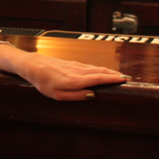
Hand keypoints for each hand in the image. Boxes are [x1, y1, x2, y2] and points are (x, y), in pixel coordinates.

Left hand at [13, 52, 129, 100]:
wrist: (32, 65)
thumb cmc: (43, 82)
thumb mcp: (57, 95)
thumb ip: (76, 96)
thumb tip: (93, 95)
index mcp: (75, 81)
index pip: (98, 78)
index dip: (112, 79)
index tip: (124, 79)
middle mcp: (77, 71)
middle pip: (100, 72)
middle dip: (114, 74)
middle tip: (126, 78)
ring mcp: (74, 66)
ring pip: (95, 68)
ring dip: (107, 71)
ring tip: (118, 74)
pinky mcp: (71, 63)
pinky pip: (88, 66)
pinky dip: (98, 69)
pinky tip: (101, 71)